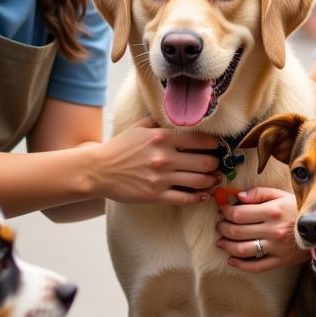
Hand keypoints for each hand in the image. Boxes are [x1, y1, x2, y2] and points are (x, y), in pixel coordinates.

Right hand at [96, 117, 222, 204]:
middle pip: (205, 162)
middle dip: (216, 164)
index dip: (214, 144)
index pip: (200, 140)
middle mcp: (164, 157)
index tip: (217, 146)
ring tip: (215, 178)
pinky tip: (204, 194)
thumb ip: (160, 122)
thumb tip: (179, 118)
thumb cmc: (119, 148)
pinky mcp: (156, 195)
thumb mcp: (139, 127)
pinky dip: (199, 197)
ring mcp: (161, 178)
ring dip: (212, 180)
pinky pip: (185, 198)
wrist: (98, 170)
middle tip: (217, 164)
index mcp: (162, 137)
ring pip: (199, 181)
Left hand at [217, 187, 308, 271]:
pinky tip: (231, 260)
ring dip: (227, 246)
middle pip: (237, 231)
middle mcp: (273, 230)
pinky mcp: (280, 261)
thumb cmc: (297, 209)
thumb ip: (259, 193)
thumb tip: (238, 196)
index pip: (238, 214)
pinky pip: (256, 266)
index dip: (225, 212)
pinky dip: (240, 265)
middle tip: (219, 225)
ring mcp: (276, 247)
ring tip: (221, 242)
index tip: (222, 211)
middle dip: (223, 228)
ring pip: (242, 250)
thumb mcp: (281, 194)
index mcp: (272, 211)